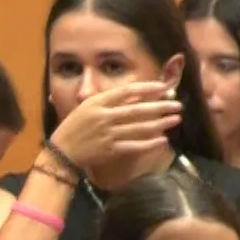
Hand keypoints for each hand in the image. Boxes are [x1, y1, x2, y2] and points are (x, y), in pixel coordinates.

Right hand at [47, 81, 182, 171]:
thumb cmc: (74, 127)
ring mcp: (108, 134)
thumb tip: (137, 97)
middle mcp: (104, 117)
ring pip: (139, 128)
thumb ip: (110, 101)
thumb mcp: (88, 107)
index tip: (164, 87)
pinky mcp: (110, 150)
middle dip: (160, 107)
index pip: (127, 91)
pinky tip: (162, 140)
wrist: (61, 151)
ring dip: (160, 124)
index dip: (147, 88)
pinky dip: (149, 144)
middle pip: (137, 110)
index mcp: (97, 103)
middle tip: (178, 105)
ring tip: (175, 120)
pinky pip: (134, 146)